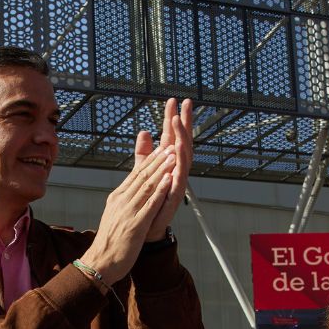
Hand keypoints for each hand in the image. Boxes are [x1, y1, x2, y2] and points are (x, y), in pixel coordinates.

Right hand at [79, 144, 178, 284]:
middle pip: (142, 176)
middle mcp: (121, 201)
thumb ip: (125, 200)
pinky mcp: (135, 225)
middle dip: (158, 160)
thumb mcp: (115, 215)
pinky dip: (160, 190)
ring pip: (147, 186)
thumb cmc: (109, 242)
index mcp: (117, 198)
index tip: (160, 149)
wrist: (100, 262)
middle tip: (170, 147)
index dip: (149, 161)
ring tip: (172, 157)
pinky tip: (169, 179)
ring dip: (161, 169)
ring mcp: (128, 212)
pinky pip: (150, 204)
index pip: (135, 175)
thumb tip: (132, 189)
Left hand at [132, 97, 193, 241]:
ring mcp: (176, 182)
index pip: (171, 136)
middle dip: (184, 122)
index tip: (172, 100)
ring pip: (183, 157)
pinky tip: (177, 151)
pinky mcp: (174, 196)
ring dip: (182, 138)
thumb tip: (145, 132)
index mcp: (167, 163)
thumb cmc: (147, 201)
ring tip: (177, 122)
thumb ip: (144, 153)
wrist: (145, 228)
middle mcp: (175, 170)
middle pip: (182, 142)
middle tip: (185, 103)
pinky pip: (179, 178)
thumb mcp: (143, 171)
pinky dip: (179, 164)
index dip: (172, 119)